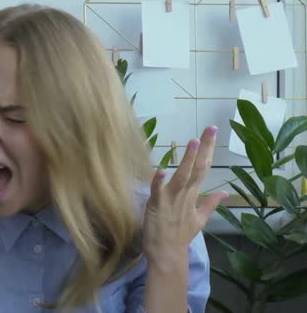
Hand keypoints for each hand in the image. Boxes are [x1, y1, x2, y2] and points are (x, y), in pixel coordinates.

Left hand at [142, 126, 228, 266]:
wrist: (168, 254)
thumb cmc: (180, 235)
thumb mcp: (199, 219)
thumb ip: (211, 204)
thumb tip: (225, 193)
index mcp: (193, 195)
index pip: (203, 167)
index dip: (208, 149)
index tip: (213, 130)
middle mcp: (185, 194)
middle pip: (196, 168)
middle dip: (204, 148)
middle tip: (210, 129)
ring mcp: (171, 199)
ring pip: (181, 177)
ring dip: (186, 160)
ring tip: (192, 143)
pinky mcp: (157, 205)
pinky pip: (158, 191)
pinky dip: (159, 181)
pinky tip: (162, 169)